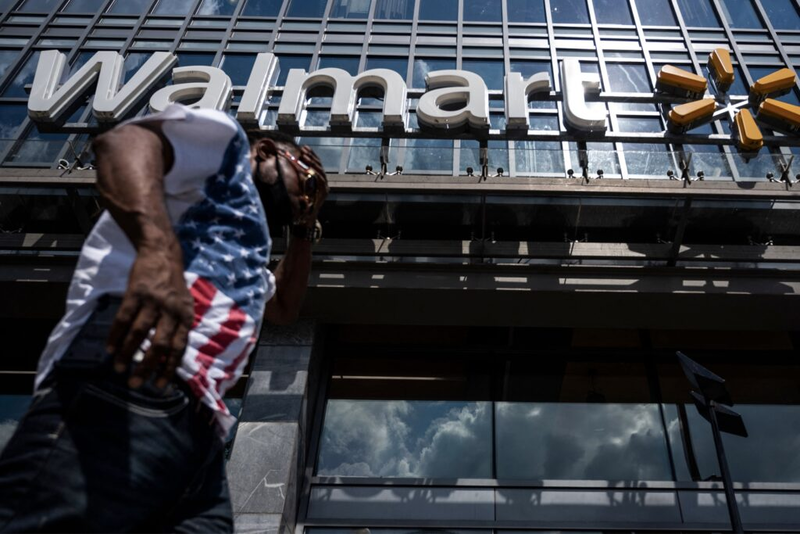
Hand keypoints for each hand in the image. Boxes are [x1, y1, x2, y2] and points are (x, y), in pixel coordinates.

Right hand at [106, 245, 193, 388]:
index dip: (169, 368)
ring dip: (128, 353)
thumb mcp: (184, 305)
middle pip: (159, 344)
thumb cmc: (173, 284)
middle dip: (147, 367)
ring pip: (139, 333)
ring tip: (119, 368)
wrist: (162, 254)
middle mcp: (172, 311)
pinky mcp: (136, 293)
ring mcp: (153, 301)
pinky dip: (116, 335)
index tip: (159, 386)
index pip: (179, 348)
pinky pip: (124, 318)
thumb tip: (169, 356)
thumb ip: (179, 327)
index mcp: (186, 316)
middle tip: (135, 383)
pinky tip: (110, 348)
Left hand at [298, 145, 328, 225]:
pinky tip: (309, 168)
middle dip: (311, 156)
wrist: (306, 218)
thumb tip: (293, 164)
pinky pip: (320, 181)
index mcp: (318, 180)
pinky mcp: (324, 193)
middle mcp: (324, 182)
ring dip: (312, 162)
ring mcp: (325, 188)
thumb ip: (299, 177)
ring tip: (305, 155)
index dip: (311, 155)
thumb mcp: (299, 187)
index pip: (316, 164)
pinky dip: (315, 173)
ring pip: (320, 171)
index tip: (304, 148)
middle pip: (318, 166)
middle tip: (304, 149)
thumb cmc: (301, 203)